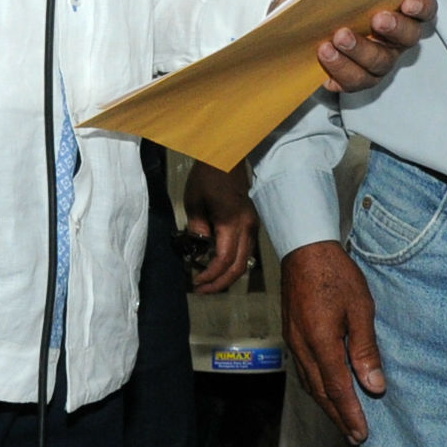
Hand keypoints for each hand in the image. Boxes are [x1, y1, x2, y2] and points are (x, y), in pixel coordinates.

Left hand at [182, 161, 259, 295]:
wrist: (227, 157)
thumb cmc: (207, 175)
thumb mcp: (194, 201)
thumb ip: (197, 228)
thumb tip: (200, 249)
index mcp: (232, 222)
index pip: (225, 259)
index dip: (211, 276)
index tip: (196, 282)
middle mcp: (247, 227)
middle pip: (238, 267)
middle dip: (220, 283)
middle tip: (202, 290)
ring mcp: (252, 225)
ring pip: (244, 261)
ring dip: (227, 275)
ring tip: (208, 281)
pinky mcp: (251, 223)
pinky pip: (244, 250)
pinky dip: (232, 263)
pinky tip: (217, 265)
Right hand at [281, 241, 386, 446]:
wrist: (304, 249)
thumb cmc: (337, 274)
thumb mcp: (360, 308)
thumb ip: (365, 349)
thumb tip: (374, 385)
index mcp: (321, 342)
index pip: (337, 388)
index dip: (350, 413)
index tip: (362, 434)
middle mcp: (303, 347)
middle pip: (320, 392)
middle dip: (338, 417)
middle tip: (355, 438)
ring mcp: (294, 342)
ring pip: (309, 384)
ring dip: (326, 405)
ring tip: (342, 422)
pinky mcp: (292, 335)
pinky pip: (304, 371)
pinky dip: (316, 388)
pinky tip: (325, 392)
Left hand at [316, 0, 434, 93]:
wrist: (313, 28)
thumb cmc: (334, 4)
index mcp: (400, 12)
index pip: (424, 9)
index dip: (422, 6)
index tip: (409, 3)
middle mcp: (396, 40)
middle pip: (409, 38)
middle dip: (396, 28)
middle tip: (378, 20)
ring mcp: (380, 61)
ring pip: (380, 62)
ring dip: (361, 50)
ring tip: (340, 37)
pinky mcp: (358, 78)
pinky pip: (355, 79)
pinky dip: (340, 67)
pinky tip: (327, 53)